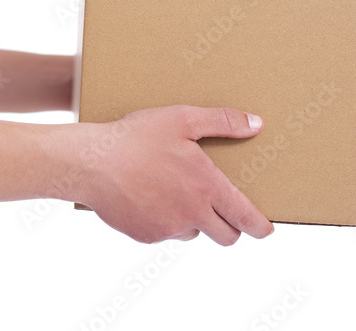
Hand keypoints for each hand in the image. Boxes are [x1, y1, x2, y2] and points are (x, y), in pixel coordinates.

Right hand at [77, 105, 274, 245]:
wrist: (90, 162)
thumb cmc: (136, 137)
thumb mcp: (181, 118)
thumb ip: (222, 121)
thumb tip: (256, 124)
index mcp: (206, 187)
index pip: (246, 218)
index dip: (261, 227)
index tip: (265, 229)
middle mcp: (192, 214)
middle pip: (226, 236)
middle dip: (230, 228)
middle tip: (223, 213)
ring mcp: (168, 228)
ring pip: (193, 233)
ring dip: (193, 222)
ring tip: (176, 194)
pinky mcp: (146, 236)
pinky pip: (164, 233)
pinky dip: (164, 221)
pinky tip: (149, 197)